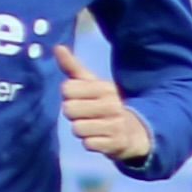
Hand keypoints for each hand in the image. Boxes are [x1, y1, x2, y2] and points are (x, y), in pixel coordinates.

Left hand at [56, 45, 154, 166]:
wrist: (134, 131)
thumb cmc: (106, 104)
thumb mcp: (92, 84)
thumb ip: (73, 67)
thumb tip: (57, 47)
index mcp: (104, 87)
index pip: (67, 89)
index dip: (69, 96)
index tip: (81, 98)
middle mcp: (112, 104)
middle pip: (68, 110)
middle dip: (74, 114)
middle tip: (86, 114)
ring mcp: (115, 124)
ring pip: (77, 128)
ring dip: (81, 130)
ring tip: (93, 126)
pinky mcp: (115, 143)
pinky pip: (88, 144)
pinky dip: (91, 142)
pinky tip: (100, 137)